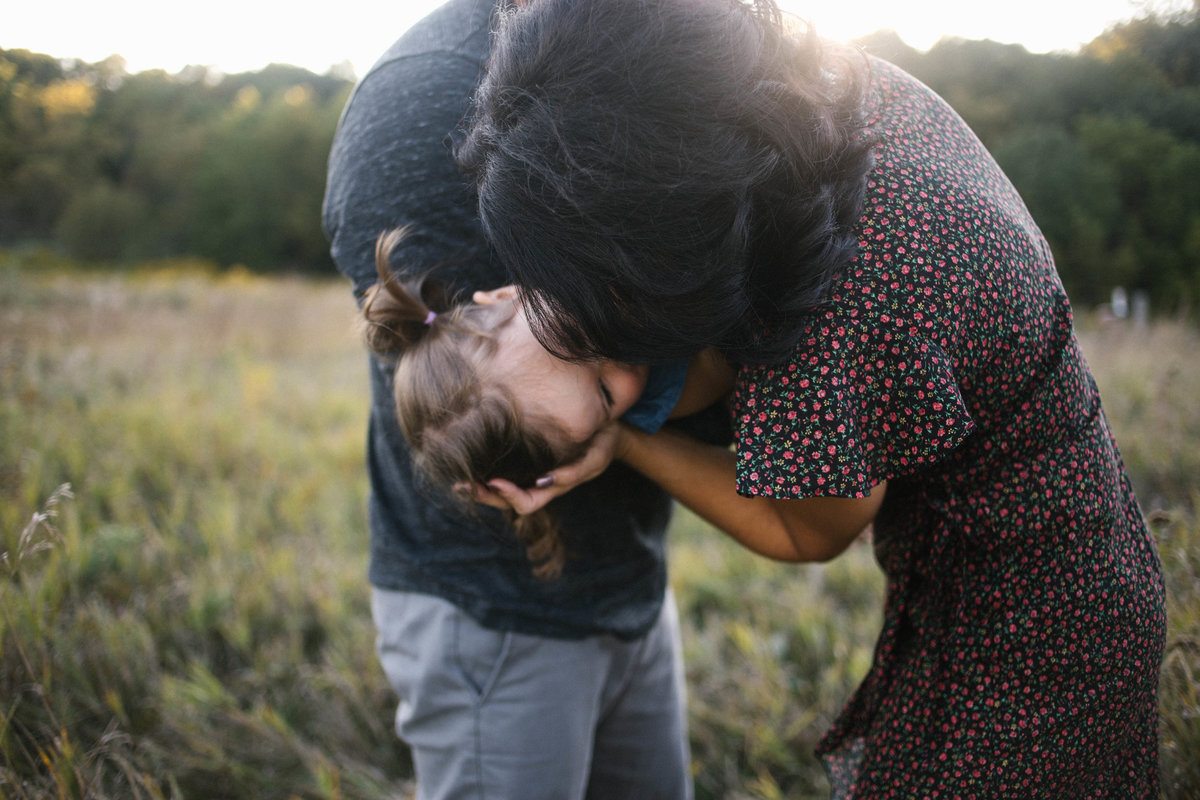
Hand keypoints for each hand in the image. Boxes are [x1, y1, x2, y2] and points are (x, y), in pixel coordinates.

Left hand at [459, 422, 627, 515]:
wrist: (608, 428)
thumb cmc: (602, 444)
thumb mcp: (595, 458)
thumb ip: (574, 472)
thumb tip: (545, 481)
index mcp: (553, 488)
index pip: (526, 503)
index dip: (508, 496)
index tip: (495, 481)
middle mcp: (538, 483)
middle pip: (505, 501)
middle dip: (484, 496)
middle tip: (462, 485)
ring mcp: (531, 471)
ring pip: (500, 489)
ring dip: (480, 488)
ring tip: (460, 481)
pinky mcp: (526, 456)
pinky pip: (503, 469)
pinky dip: (486, 470)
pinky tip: (471, 461)